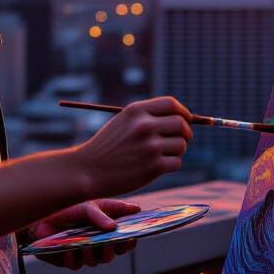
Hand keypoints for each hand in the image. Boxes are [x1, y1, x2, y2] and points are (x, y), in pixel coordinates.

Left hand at [26, 198, 141, 269]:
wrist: (41, 216)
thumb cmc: (68, 208)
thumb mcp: (86, 206)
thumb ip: (100, 215)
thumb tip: (114, 226)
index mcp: (107, 229)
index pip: (125, 240)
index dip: (130, 241)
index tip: (130, 237)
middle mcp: (98, 243)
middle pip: (112, 254)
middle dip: (111, 250)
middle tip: (108, 243)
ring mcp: (84, 253)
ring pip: (95, 261)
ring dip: (92, 254)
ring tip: (86, 246)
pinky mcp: (69, 259)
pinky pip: (75, 264)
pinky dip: (73, 258)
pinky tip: (69, 251)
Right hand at [74, 96, 192, 196]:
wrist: (88, 170)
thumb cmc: (108, 147)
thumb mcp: (124, 122)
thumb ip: (148, 117)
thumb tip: (183, 119)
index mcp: (136, 111)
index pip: (171, 104)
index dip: (183, 112)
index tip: (185, 119)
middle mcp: (144, 126)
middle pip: (181, 124)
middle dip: (185, 133)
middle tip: (179, 140)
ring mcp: (150, 146)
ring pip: (181, 145)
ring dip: (177, 151)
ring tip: (162, 154)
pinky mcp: (154, 167)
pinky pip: (176, 162)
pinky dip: (171, 165)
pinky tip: (156, 166)